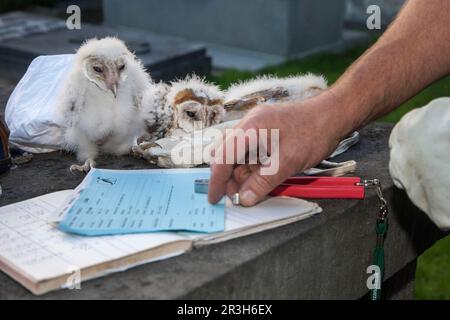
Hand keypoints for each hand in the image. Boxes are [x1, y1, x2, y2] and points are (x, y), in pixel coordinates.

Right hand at [208, 90, 348, 205]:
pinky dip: (253, 169)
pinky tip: (259, 180)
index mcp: (250, 128)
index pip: (223, 156)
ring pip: (239, 157)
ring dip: (242, 175)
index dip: (217, 180)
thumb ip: (264, 181)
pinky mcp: (266, 133)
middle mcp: (249, 126)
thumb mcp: (288, 161)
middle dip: (229, 179)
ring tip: (250, 192)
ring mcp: (257, 128)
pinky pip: (252, 153)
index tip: (214, 198)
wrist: (334, 115)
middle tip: (235, 198)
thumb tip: (245, 198)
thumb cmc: (314, 132)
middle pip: (228, 156)